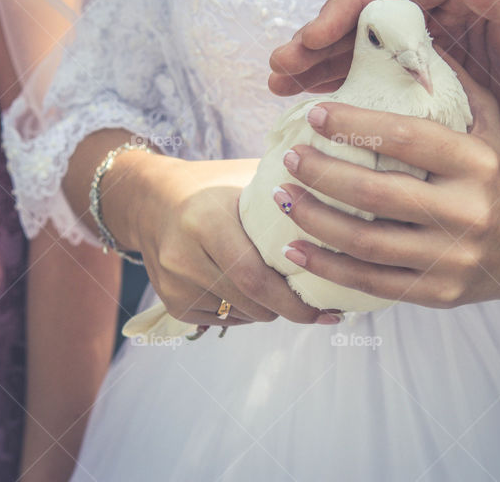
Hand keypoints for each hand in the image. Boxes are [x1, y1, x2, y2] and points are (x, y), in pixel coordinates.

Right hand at [102, 155, 337, 326]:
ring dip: (270, 309)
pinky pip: (224, 320)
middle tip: (318, 306)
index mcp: (206, 220)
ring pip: (241, 315)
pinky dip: (246, 311)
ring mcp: (173, 284)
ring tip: (285, 290)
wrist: (152, 199)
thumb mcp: (247, 179)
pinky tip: (252, 291)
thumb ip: (289, 195)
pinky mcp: (171, 302)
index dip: (295, 300)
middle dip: (290, 308)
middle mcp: (183, 255)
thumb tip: (347, 211)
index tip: (329, 308)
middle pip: (252, 302)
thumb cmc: (215, 185)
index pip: (256, 276)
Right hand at [269, 0, 499, 184]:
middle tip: (280, 64)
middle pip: (372, 14)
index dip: (350, 7)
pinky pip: (384, 78)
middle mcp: (452, 6)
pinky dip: (349, 87)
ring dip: (323, 63)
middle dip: (321, 37)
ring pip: (369, 47)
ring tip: (280, 82)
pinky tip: (317, 101)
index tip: (313, 35)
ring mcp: (444, 44)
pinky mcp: (441, 80)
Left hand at [272, 61, 499, 306]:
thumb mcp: (490, 125)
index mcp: (477, 163)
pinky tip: (294, 248)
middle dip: (322, 174)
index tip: (315, 115)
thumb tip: (405, 38)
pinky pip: (370, 282)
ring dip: (314, 220)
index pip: (407, 138)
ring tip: (282, 199)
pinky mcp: (437, 293)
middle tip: (291, 159)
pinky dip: (326, 265)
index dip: (355, 125)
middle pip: (377, 192)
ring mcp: (451, 258)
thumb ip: (453, 85)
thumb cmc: (498, 176)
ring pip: (366, 242)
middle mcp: (467, 212)